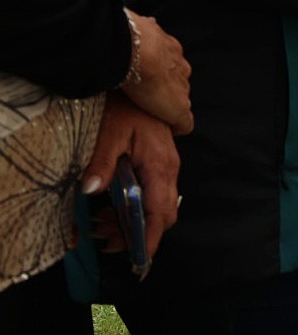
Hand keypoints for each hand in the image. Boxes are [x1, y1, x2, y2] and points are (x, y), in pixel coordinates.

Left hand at [84, 92, 181, 258]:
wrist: (141, 75)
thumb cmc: (126, 104)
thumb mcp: (108, 133)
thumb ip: (101, 164)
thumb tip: (91, 191)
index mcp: (159, 165)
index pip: (160, 212)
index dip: (150, 238)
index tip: (139, 259)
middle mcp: (168, 167)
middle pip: (164, 213)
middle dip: (139, 233)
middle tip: (108, 242)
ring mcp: (166, 163)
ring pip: (158, 204)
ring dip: (134, 220)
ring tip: (102, 226)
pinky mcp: (159, 159)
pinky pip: (153, 191)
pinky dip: (135, 205)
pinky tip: (111, 206)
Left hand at [121, 11, 192, 134]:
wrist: (131, 49)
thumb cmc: (150, 80)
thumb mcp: (174, 109)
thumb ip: (183, 119)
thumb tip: (183, 128)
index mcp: (185, 73)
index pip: (182, 88)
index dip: (169, 98)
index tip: (154, 106)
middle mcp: (177, 56)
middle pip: (171, 70)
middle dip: (160, 78)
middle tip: (140, 90)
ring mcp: (161, 39)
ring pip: (160, 52)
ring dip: (150, 60)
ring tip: (130, 70)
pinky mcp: (145, 26)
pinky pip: (144, 34)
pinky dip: (139, 41)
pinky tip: (125, 49)